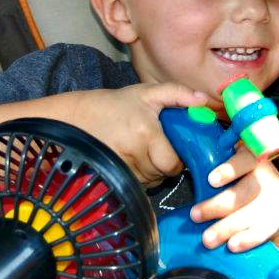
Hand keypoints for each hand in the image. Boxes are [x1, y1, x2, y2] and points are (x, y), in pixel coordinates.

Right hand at [70, 83, 207, 187]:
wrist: (76, 117)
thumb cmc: (116, 105)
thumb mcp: (147, 93)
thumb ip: (178, 93)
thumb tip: (203, 101)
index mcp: (146, 133)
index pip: (172, 164)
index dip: (175, 160)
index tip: (170, 149)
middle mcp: (133, 153)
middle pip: (161, 175)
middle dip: (162, 166)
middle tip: (155, 149)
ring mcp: (119, 168)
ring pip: (148, 182)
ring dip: (150, 173)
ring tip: (140, 153)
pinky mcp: (108, 176)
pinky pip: (134, 185)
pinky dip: (136, 178)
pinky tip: (130, 161)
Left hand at [188, 145, 278, 252]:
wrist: (276, 203)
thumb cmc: (242, 182)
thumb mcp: (235, 169)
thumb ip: (216, 170)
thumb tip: (188, 175)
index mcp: (251, 158)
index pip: (244, 159)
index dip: (229, 169)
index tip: (210, 181)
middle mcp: (265, 175)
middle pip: (244, 191)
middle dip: (217, 205)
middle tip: (195, 215)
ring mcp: (274, 197)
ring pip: (251, 213)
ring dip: (227, 227)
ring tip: (207, 239)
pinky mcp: (278, 218)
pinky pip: (263, 231)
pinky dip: (247, 239)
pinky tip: (232, 246)